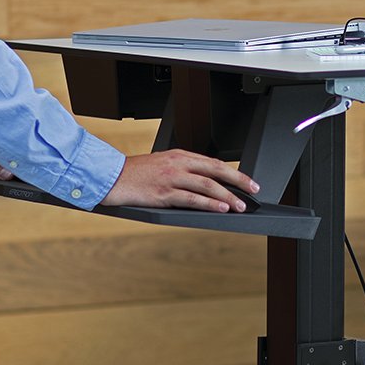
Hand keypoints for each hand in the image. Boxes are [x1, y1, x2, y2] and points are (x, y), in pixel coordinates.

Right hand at [102, 149, 259, 211]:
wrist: (110, 177)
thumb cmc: (135, 173)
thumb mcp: (162, 164)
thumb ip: (182, 170)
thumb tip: (205, 182)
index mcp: (179, 156)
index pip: (214, 163)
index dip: (234, 173)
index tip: (248, 182)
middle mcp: (178, 164)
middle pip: (216, 171)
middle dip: (239, 181)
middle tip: (254, 190)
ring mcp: (171, 179)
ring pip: (207, 185)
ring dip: (228, 196)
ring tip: (241, 205)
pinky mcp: (163, 194)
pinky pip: (191, 199)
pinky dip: (209, 204)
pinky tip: (221, 208)